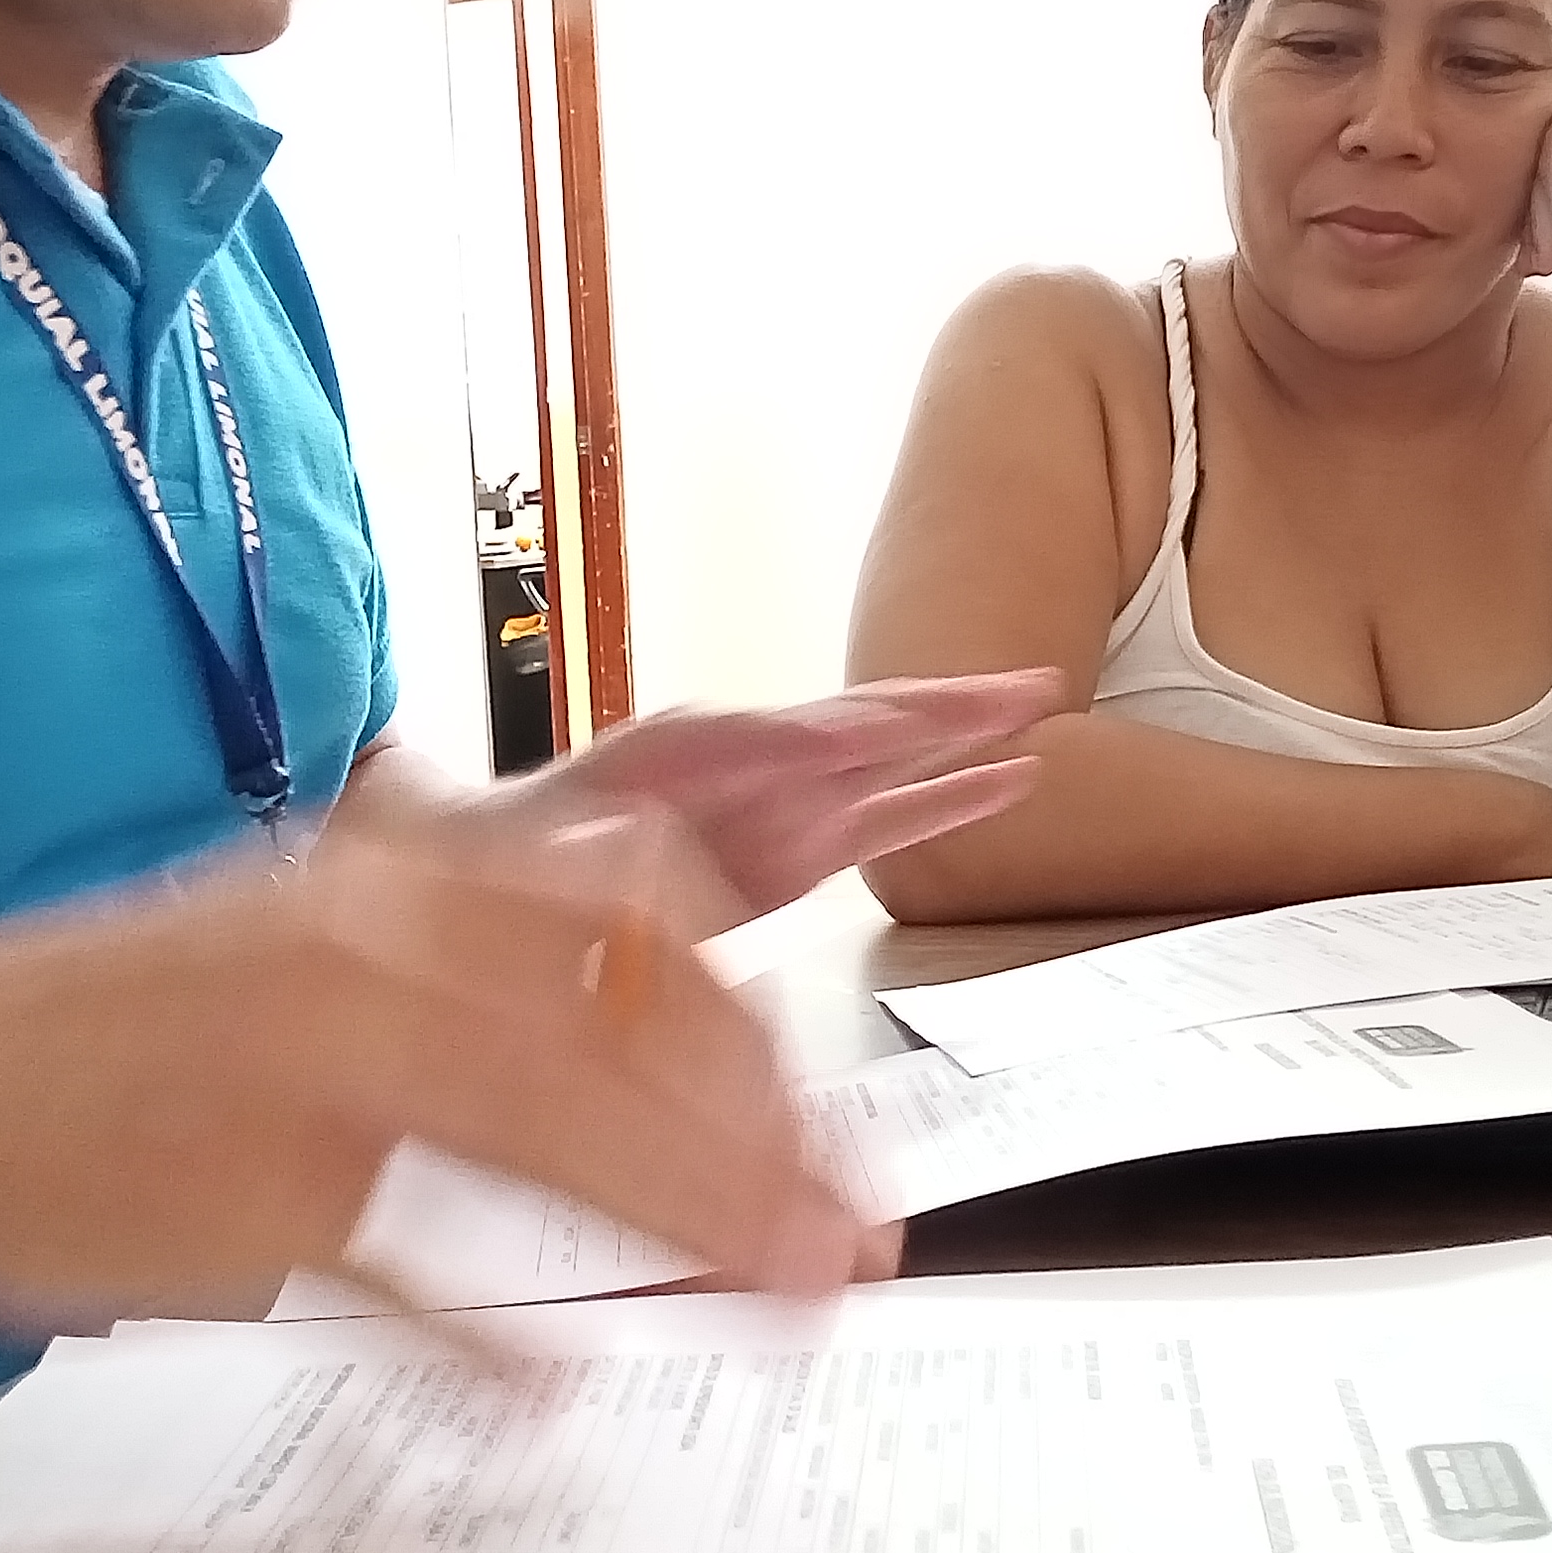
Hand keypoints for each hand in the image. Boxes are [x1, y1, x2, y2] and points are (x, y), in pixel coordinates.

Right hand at [0, 798, 880, 1327]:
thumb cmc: (115, 1023)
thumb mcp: (302, 932)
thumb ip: (463, 968)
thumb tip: (638, 1044)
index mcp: (394, 881)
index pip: (643, 918)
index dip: (756, 1032)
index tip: (821, 1131)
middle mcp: (368, 952)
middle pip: (635, 1030)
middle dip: (771, 1143)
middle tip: (846, 1246)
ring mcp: (304, 1073)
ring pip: (559, 1134)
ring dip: (699, 1223)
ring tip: (790, 1307)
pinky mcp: (238, 1199)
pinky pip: (404, 1278)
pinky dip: (492, 1343)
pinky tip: (553, 1394)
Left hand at [490, 670, 1056, 923]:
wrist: (510, 869)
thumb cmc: (522, 851)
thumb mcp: (540, 847)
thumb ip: (585, 845)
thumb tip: (617, 843)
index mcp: (687, 748)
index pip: (781, 738)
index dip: (845, 735)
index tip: (909, 723)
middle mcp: (751, 762)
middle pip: (861, 726)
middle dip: (940, 707)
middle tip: (1026, 684)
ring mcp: (785, 805)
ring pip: (893, 764)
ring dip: (964, 739)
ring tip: (1041, 709)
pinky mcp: (805, 851)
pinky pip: (891, 821)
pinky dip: (948, 802)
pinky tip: (1007, 784)